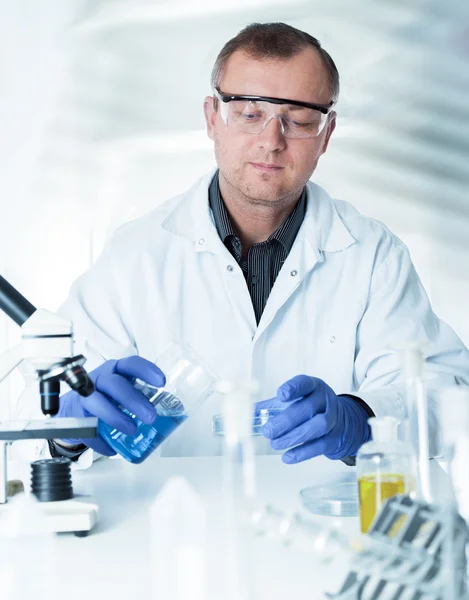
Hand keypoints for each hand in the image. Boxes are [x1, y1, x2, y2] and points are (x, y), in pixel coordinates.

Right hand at [57, 356, 165, 455]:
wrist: (74, 410)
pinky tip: (111, 449)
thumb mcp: (125, 392)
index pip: (131, 364)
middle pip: (116, 384)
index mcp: (116, 371)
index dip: (146, 371)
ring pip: (98, 402)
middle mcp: (100, 379)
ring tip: (132, 430)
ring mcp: (85, 396)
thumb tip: (176, 409)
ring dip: (116, 418)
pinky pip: (87, 427)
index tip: (161, 382)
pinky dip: (100, 441)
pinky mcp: (75, 415)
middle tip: (151, 417)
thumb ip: (145, 397)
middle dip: (134, 400)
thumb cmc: (106, 397)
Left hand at [255, 375, 370, 463]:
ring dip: (293, 436)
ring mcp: (333, 420)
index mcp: (313, 387)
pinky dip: (302, 452)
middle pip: (308, 408)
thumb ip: (271, 406)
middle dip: (286, 421)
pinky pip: (319, 446)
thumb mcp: (295, 401)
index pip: (304, 384)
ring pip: (316, 427)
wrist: (341, 422)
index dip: (293, 388)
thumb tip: (246, 414)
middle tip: (267, 431)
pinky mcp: (334, 438)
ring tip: (275, 443)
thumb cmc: (310, 408)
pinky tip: (287, 457)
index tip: (280, 395)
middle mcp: (325, 401)